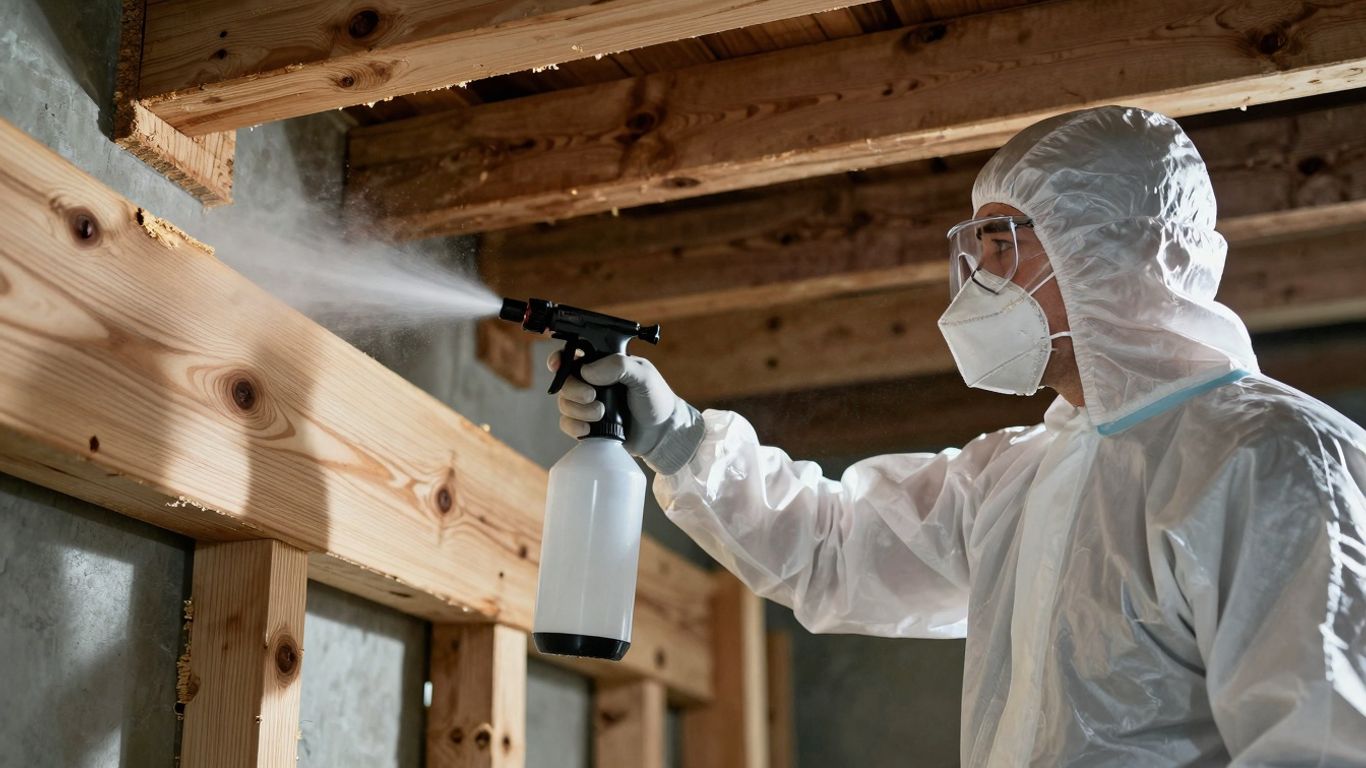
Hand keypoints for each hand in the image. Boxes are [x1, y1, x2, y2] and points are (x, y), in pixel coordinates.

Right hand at [548, 351, 702, 473]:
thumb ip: (619, 366)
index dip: (560, 358)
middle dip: (573, 389)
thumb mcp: (644, 375)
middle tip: (592, 396)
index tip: (557, 366)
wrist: (662, 433)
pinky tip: (589, 429)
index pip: (574, 354)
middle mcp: (593, 382)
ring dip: (578, 409)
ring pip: (564, 403)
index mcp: (604, 363)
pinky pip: (568, 424)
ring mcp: (589, 404)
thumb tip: (588, 371)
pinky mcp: (588, 425)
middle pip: (564, 381)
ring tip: (600, 414)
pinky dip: (574, 426)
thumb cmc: (657, 399)